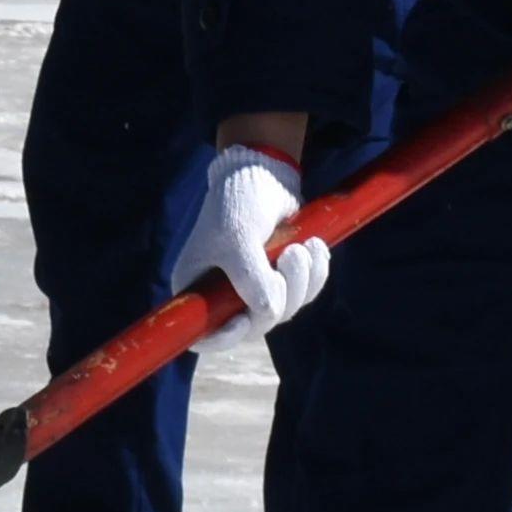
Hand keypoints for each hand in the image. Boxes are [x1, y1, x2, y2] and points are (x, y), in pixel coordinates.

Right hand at [172, 142, 330, 327]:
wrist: (265, 174)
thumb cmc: (238, 203)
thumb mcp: (238, 238)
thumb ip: (250, 278)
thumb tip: (268, 312)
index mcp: (196, 288)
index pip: (204, 333)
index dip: (224, 337)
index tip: (244, 319)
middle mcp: (222, 295)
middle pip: (254, 324)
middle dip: (281, 295)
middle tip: (292, 256)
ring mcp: (252, 288)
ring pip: (284, 310)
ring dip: (303, 281)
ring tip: (304, 246)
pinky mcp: (279, 279)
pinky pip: (302, 295)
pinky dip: (315, 275)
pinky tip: (315, 247)